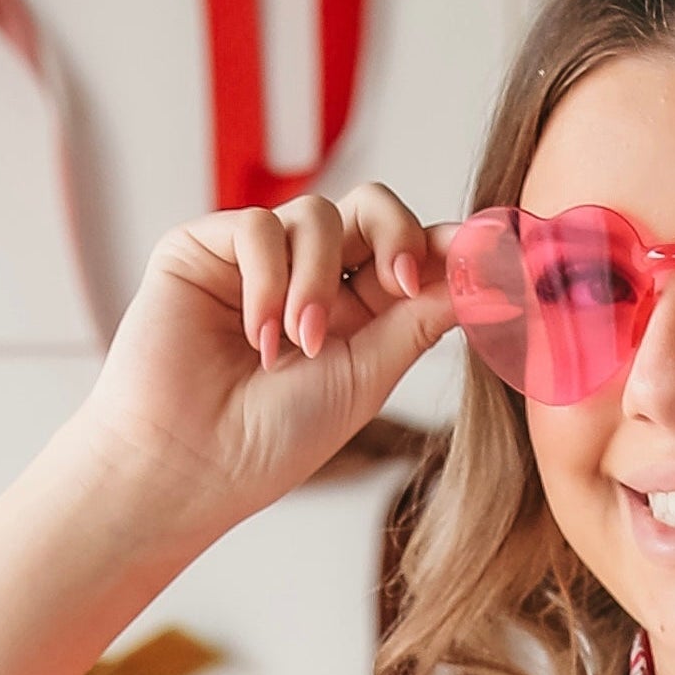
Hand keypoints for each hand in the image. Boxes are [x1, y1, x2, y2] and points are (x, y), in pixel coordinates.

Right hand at [77, 185, 453, 534]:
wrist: (188, 466)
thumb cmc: (271, 441)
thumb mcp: (365, 376)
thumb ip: (420, 318)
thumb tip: (486, 272)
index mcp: (355, 313)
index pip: (406, 253)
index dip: (442, 244)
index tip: (485, 247)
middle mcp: (309, 277)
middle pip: (370, 208)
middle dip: (393, 234)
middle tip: (399, 282)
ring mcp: (256, 259)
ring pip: (315, 215)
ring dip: (315, 283)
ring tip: (297, 347)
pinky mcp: (204, 247)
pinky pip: (257, 226)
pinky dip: (267, 280)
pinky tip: (258, 337)